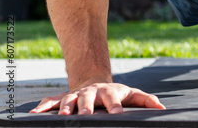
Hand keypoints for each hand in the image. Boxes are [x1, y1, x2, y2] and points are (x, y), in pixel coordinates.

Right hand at [29, 82, 165, 114]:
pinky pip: (51, 102)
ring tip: (64, 117)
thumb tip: (162, 109)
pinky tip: (34, 115)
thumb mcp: (132, 95)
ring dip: (66, 107)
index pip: (113, 98)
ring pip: (69, 99)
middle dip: (86, 107)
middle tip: (85, 116)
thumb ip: (146, 101)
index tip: (116, 114)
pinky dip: (43, 107)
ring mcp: (77, 94)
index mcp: (109, 92)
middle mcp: (92, 92)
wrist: (96, 82)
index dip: (114, 106)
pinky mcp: (64, 98)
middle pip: (89, 98)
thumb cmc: (117, 94)